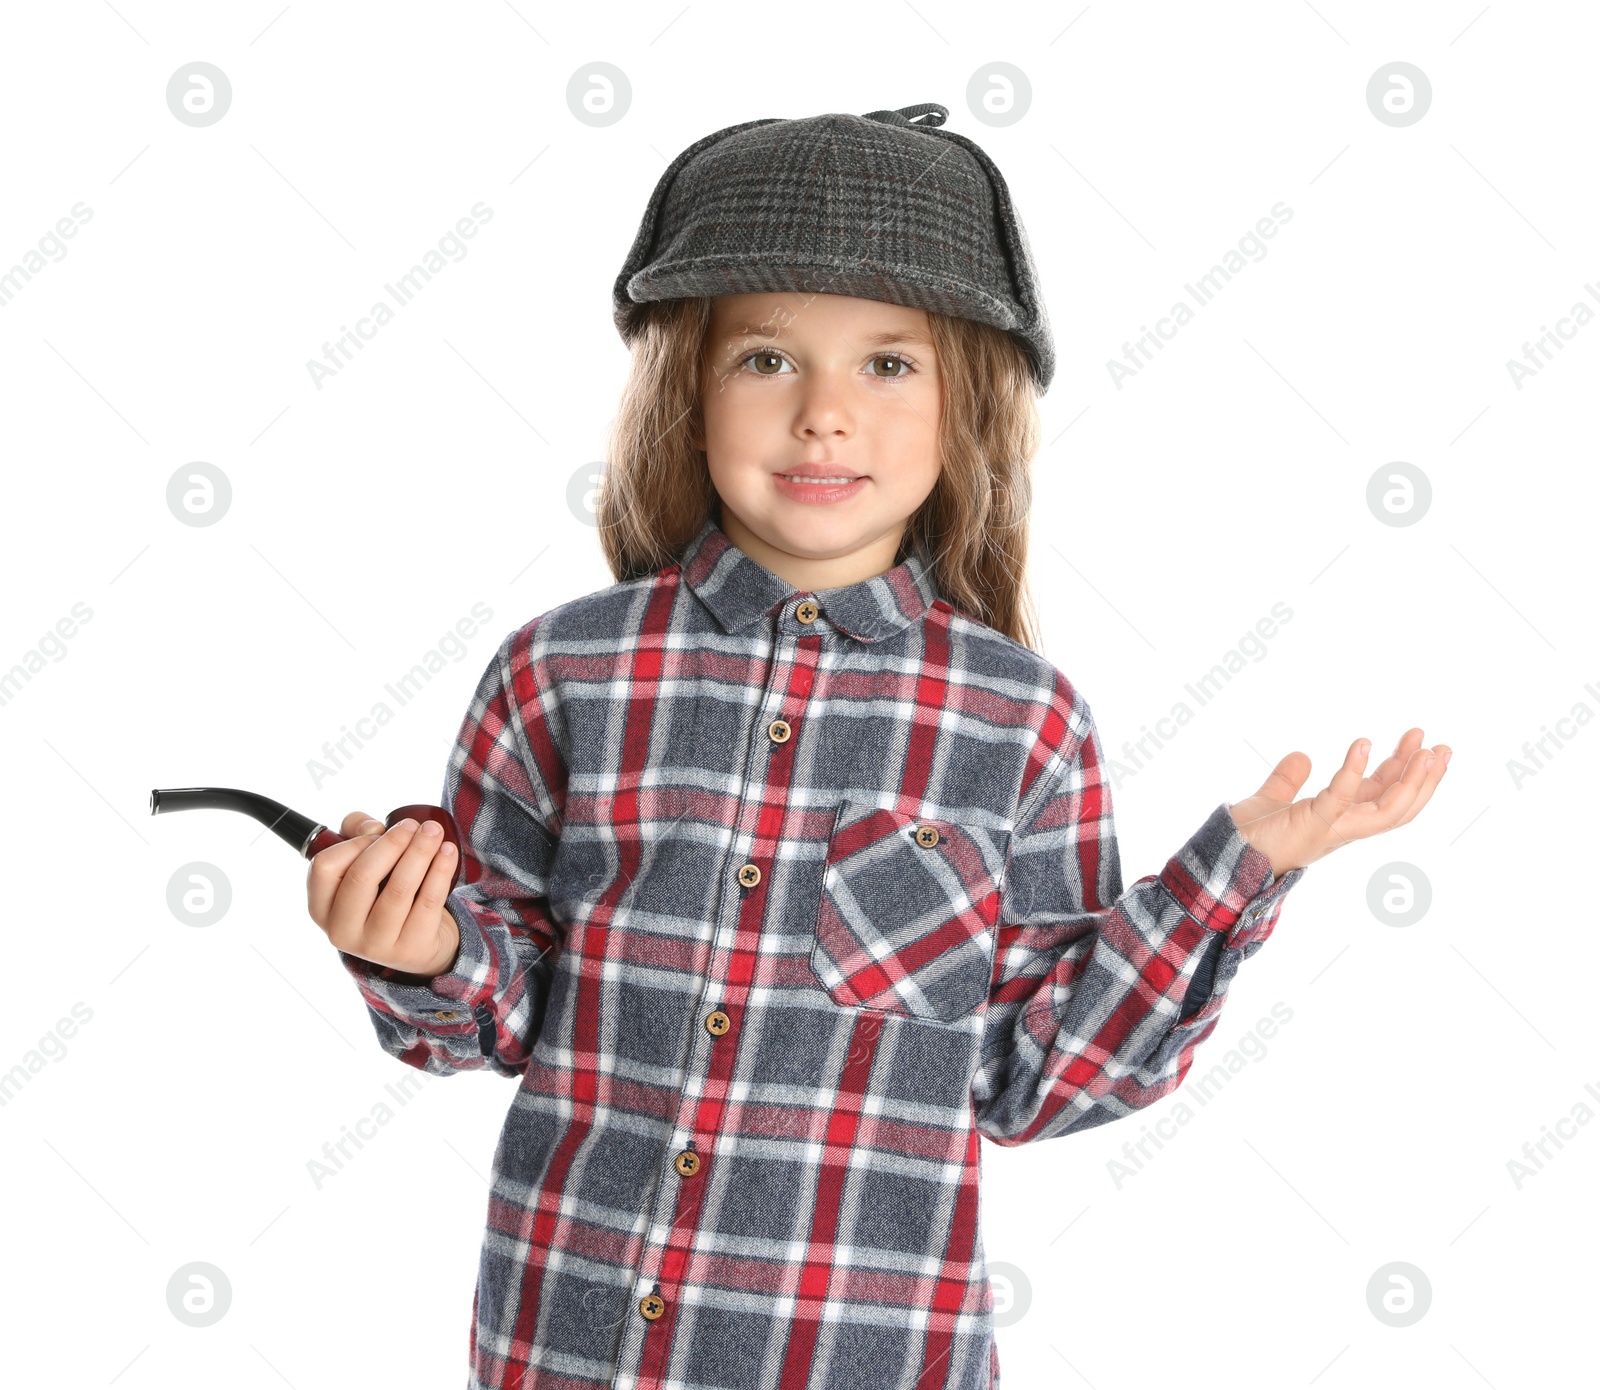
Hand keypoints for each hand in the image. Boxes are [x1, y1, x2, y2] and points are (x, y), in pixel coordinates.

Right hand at [306, 809, 461, 979]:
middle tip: (413, 825)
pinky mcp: (411, 949)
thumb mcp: (361, 865)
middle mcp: (342, 931)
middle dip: (392, 843)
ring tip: (433, 831)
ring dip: (420, 852)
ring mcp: (376, 945)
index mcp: (321, 908)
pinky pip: (428, 902)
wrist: (416, 942)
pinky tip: (448, 851)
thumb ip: (356, 833)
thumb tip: (374, 828)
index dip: (354, 842)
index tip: (378, 832)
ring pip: (399, 889)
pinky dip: (441, 871)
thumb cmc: (382, 893)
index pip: (325, 866)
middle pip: (362, 876)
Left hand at [1228, 728, 1450, 876]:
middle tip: (1442, 747)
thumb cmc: (1247, 836)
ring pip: (1387, 811)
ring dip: (1411, 781)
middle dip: (1423, 778)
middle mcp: (1342, 829)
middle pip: (1396, 806)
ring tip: (1426, 749)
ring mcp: (1331, 830)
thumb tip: (1302, 756)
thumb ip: (1288, 780)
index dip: (1403, 771)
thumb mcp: (1273, 800)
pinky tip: (1362, 743)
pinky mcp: (1312, 825)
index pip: (1381, 795)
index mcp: (1338, 821)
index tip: (1419, 743)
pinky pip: (1340, 798)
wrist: (1222, 858)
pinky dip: (1352, 771)